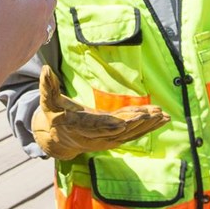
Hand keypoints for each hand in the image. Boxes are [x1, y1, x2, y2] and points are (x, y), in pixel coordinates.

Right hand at [31, 65, 168, 159]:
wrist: (57, 139)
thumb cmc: (52, 116)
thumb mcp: (47, 101)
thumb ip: (47, 86)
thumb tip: (45, 68)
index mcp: (82, 127)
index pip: (100, 126)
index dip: (114, 124)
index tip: (127, 120)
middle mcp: (97, 136)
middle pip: (121, 131)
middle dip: (139, 123)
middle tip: (155, 114)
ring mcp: (108, 139)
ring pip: (131, 134)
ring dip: (148, 125)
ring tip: (164, 116)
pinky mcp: (115, 139)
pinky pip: (134, 134)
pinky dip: (149, 127)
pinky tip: (163, 119)